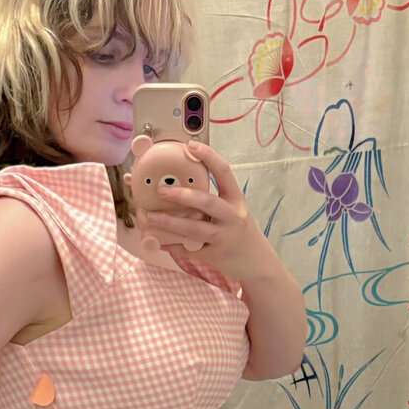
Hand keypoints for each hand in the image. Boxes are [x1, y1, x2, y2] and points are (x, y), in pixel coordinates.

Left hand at [145, 140, 272, 282]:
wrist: (257, 263)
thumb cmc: (240, 231)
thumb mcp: (234, 210)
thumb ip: (214, 198)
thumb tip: (182, 182)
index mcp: (236, 199)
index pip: (224, 172)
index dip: (208, 157)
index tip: (190, 145)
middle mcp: (232, 216)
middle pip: (206, 202)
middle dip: (182, 195)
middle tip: (160, 191)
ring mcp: (224, 237)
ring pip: (195, 229)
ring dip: (170, 223)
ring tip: (150, 217)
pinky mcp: (216, 256)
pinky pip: (190, 250)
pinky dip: (172, 246)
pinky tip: (157, 241)